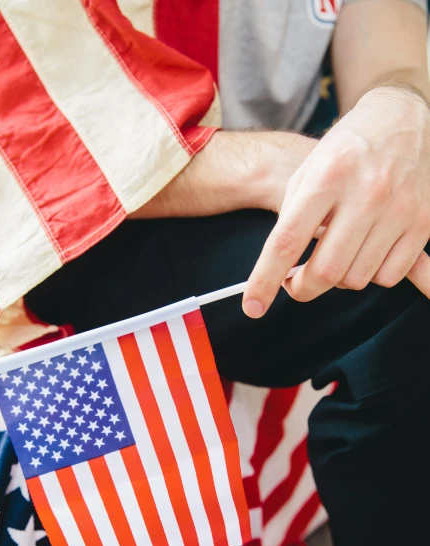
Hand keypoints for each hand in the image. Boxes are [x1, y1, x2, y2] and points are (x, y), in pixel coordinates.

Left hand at [243, 86, 429, 317]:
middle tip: (296, 282)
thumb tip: (281, 272)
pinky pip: (388, 276)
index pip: (288, 241)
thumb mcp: (308, 171)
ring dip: (338, 279)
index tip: (253, 307)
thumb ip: (291, 219)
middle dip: (303, 288)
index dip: (266, 279)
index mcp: (327, 176)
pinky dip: (370, 275)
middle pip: (325, 271)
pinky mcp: (423, 222)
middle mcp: (366, 192)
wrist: (401, 118)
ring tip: (335, 254)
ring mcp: (399, 209)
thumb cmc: (345, 150)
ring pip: (356, 279)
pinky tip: (364, 252)